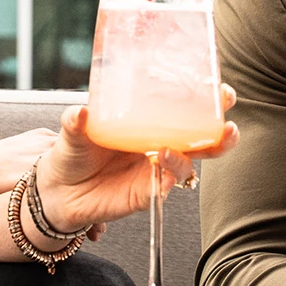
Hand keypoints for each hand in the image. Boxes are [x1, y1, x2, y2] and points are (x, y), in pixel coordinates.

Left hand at [35, 85, 240, 233]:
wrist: (59, 190)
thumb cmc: (74, 152)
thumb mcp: (72, 129)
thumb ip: (76, 120)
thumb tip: (81, 111)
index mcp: (148, 121)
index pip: (187, 109)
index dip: (210, 100)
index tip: (221, 92)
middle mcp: (159, 145)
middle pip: (202, 139)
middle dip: (222, 133)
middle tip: (226, 126)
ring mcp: (155, 170)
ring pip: (188, 164)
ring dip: (188, 156)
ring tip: (169, 149)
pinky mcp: (147, 193)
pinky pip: (165, 187)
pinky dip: (167, 179)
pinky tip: (162, 172)